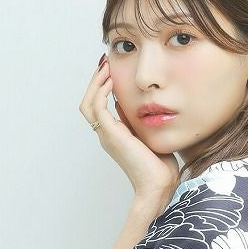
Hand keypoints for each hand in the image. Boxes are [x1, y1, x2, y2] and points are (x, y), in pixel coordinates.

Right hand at [80, 56, 179, 205]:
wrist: (159, 185)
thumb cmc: (160, 167)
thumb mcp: (148, 136)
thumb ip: (138, 121)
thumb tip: (134, 104)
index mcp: (114, 136)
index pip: (99, 107)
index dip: (102, 88)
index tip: (112, 71)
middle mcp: (107, 135)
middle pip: (89, 103)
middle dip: (95, 82)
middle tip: (105, 64)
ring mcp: (107, 135)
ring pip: (88, 104)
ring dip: (95, 83)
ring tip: (106, 67)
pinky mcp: (111, 134)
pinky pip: (98, 107)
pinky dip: (101, 91)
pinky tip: (112, 81)